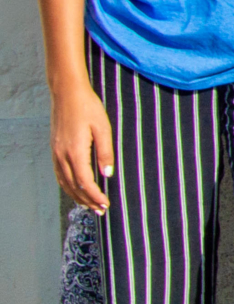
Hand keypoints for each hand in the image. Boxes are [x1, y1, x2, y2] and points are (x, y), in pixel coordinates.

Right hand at [51, 81, 113, 212]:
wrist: (67, 93)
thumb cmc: (88, 108)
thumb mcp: (103, 127)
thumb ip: (105, 152)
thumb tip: (108, 174)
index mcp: (74, 152)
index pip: (84, 182)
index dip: (95, 195)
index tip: (106, 204)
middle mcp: (62, 156)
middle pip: (73, 186)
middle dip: (87, 200)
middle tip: (101, 210)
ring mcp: (55, 153)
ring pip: (64, 182)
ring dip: (76, 195)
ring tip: (89, 204)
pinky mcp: (54, 149)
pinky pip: (59, 174)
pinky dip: (67, 185)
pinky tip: (75, 188)